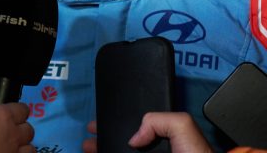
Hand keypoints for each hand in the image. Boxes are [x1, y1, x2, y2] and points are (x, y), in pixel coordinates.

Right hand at [0, 103, 34, 152]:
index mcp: (2, 115)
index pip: (22, 109)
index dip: (17, 112)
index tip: (12, 115)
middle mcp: (13, 133)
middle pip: (29, 129)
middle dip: (21, 130)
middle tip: (11, 133)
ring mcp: (15, 151)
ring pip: (30, 148)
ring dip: (23, 147)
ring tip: (13, 148)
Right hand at [82, 112, 213, 152]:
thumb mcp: (181, 125)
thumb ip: (157, 119)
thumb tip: (135, 136)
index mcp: (163, 133)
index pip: (134, 123)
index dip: (116, 120)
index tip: (101, 121)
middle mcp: (154, 148)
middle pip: (122, 139)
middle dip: (104, 136)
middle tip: (90, 136)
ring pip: (120, 151)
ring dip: (103, 148)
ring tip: (88, 148)